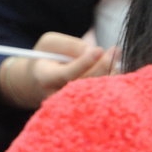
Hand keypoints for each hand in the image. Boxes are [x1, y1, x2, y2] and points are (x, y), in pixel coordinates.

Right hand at [0, 32, 114, 108]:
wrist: (36, 82)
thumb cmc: (45, 58)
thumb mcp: (49, 43)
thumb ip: (69, 45)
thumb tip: (92, 51)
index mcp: (45, 78)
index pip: (67, 74)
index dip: (84, 62)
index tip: (99, 50)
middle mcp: (57, 96)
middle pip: (84, 83)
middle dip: (102, 65)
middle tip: (115, 50)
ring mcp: (70, 105)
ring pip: (94, 92)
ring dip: (109, 73)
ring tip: (115, 55)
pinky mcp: (81, 107)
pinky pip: (99, 96)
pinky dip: (109, 81)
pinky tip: (114, 67)